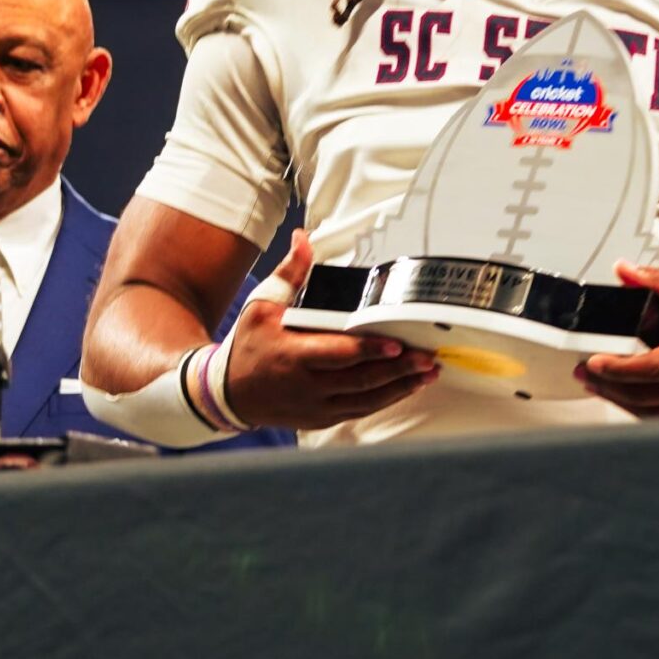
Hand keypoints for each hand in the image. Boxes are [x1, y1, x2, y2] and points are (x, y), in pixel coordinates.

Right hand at [222, 230, 436, 429]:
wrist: (230, 393)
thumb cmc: (249, 346)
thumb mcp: (262, 305)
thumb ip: (290, 274)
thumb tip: (303, 240)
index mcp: (293, 354)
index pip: (339, 353)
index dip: (369, 350)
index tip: (396, 344)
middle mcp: (308, 385)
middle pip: (362, 380)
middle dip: (399, 369)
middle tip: (428, 358)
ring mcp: (317, 406)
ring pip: (367, 400)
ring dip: (400, 387)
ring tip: (427, 372)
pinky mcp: (323, 418)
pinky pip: (360, 411)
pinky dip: (385, 399)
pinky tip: (406, 387)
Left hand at [576, 262, 658, 415]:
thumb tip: (625, 270)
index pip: (654, 367)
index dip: (620, 368)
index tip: (594, 362)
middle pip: (645, 395)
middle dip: (608, 385)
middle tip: (585, 372)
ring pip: (649, 414)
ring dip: (617, 400)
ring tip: (596, 383)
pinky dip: (638, 411)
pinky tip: (622, 396)